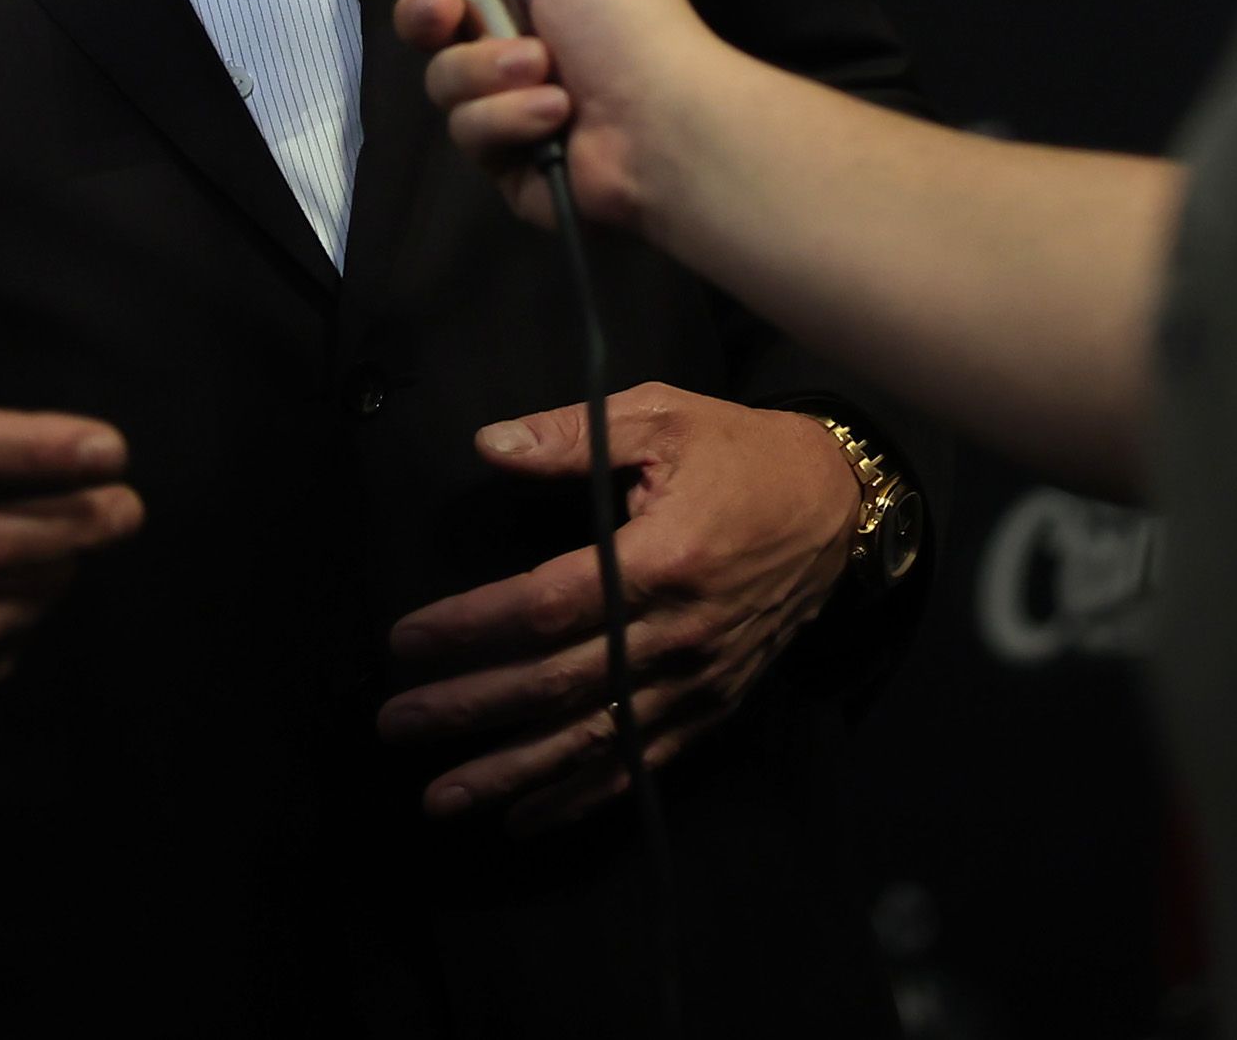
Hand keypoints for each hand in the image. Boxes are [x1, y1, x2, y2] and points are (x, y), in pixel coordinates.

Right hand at [356, 0, 731, 232]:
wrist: (667, 126)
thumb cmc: (631, 25)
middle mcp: (514, 44)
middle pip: (427, 26)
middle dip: (428, 14)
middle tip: (449, 11)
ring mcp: (506, 104)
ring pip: (444, 82)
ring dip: (491, 71)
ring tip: (547, 73)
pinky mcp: (504, 159)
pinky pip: (470, 132)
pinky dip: (511, 118)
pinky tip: (554, 115)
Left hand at [377, 384, 861, 832]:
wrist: (842, 505)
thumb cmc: (743, 454)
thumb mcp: (663, 418)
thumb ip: (573, 437)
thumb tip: (488, 445)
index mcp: (663, 557)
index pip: (548, 604)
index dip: (472, 627)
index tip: (406, 642)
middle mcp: (680, 632)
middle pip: (560, 685)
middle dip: (470, 709)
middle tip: (395, 723)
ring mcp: (700, 679)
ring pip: (596, 740)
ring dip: (513, 775)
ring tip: (442, 797)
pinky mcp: (716, 706)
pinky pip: (643, 763)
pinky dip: (583, 797)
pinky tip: (526, 817)